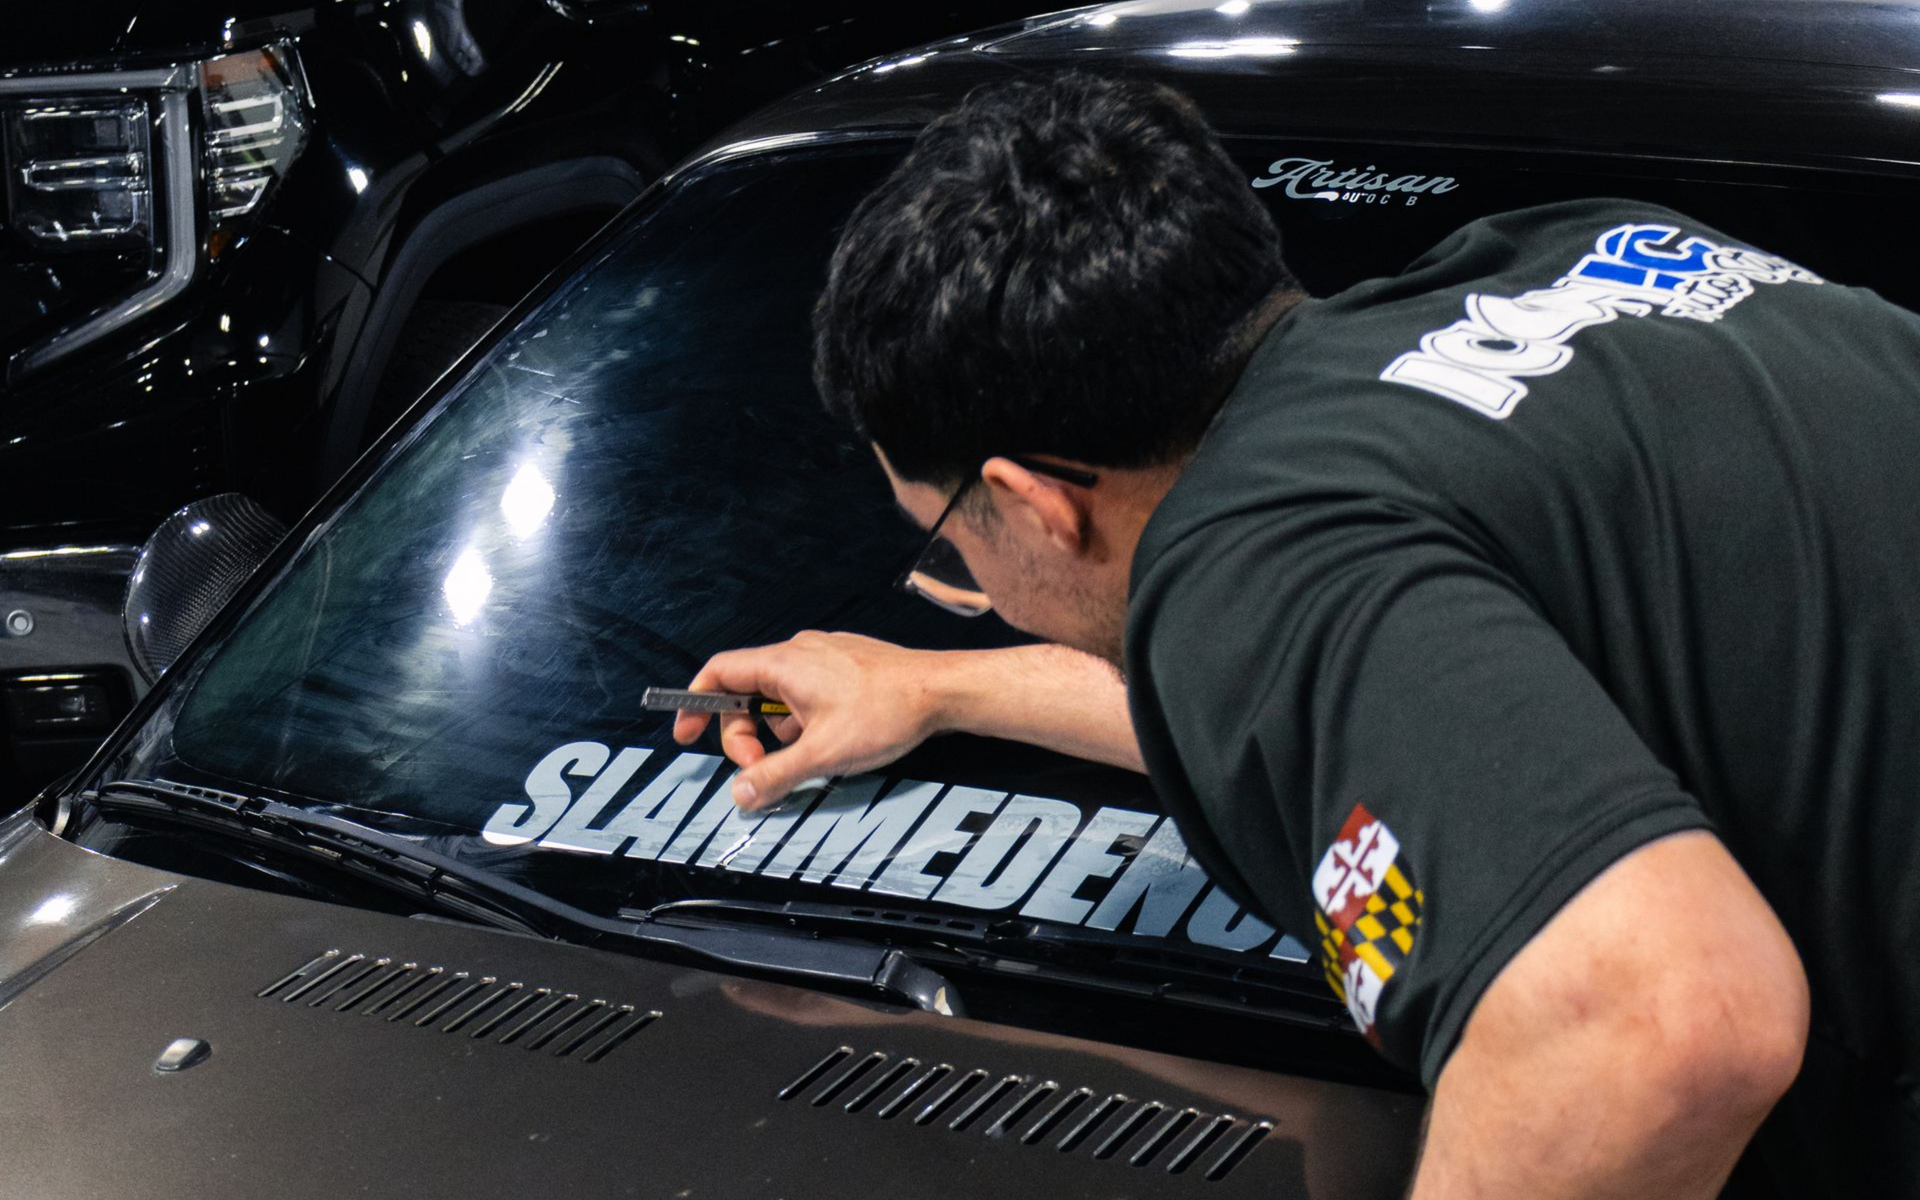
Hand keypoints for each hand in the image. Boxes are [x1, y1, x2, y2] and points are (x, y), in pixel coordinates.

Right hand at [673, 631, 946, 809]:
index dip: (694, 704)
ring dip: (781, 733)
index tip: (686, 734)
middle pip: (747, 695)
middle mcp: (799, 653)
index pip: (719, 674)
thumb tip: (741, 793)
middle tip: (763, 769)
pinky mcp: (844, 668)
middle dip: (747, 736)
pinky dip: (804, 722)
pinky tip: (832, 741)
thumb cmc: (888, 711)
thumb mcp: (822, 754)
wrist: (942, 691)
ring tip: (811, 754)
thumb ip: (775, 775)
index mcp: (783, 664)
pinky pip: (806, 695)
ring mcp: (823, 658)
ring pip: (779, 700)